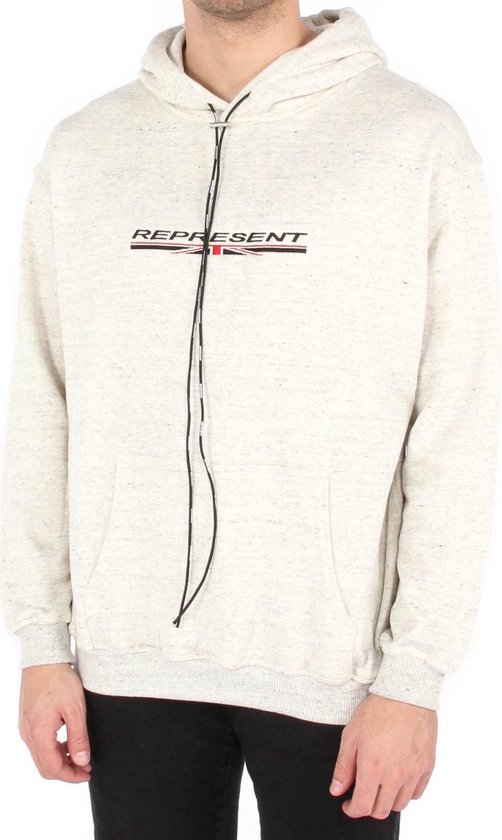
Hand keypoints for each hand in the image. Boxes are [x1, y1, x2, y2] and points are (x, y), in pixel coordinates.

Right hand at [18, 662, 91, 782]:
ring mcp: (25, 728)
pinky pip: (38, 744)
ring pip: (41, 756)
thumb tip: (82, 761)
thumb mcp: (75, 709)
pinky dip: (53, 749)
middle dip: (66, 771)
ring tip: (79, 753)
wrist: (43, 659)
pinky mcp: (27, 721)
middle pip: (45, 767)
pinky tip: (67, 740)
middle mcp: (28, 734)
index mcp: (38, 734)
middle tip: (85, 767)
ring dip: (60, 760)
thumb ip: (78, 738)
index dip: (71, 776)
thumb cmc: (59, 679)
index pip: (53, 769)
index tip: (87, 772)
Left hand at [329, 693, 436, 818]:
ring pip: (400, 804)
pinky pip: (417, 793)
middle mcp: (395, 776)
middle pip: (381, 810)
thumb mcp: (351, 735)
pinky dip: (407, 792)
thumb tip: (337, 790)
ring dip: (387, 801)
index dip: (352, 810)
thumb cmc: (378, 710)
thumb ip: (343, 766)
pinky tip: (398, 780)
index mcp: (373, 769)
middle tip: (362, 794)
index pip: (362, 807)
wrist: (406, 693)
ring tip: (380, 786)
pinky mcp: (427, 766)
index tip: (348, 804)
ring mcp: (414, 773)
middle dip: (368, 807)